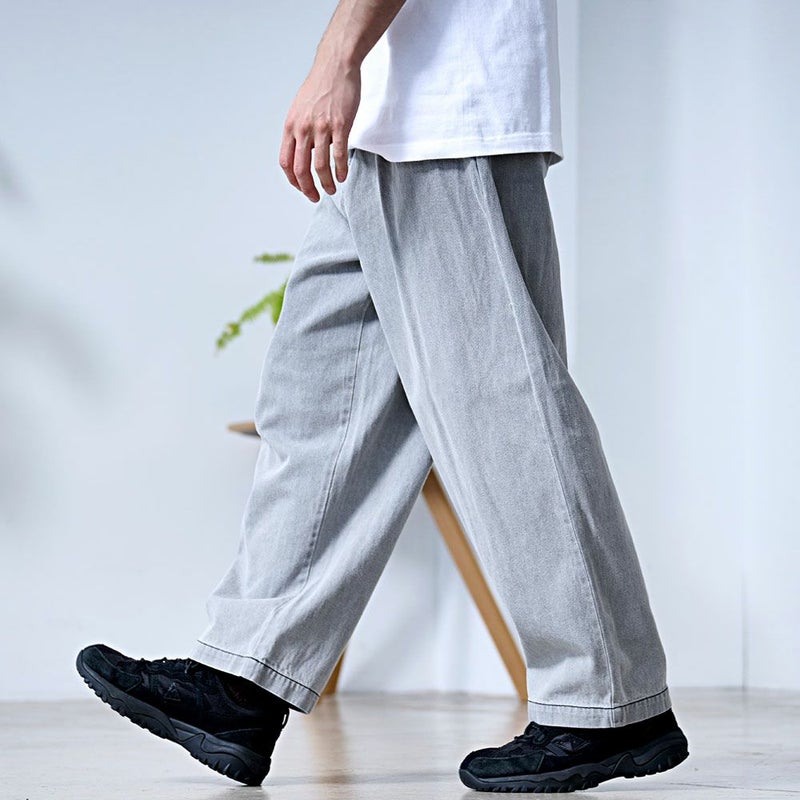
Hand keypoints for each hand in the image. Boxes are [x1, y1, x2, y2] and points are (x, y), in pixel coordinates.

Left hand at [279, 51, 360, 202]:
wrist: (335, 66)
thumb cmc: (320, 86)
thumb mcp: (300, 109)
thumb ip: (299, 131)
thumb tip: (303, 152)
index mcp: (291, 126)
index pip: (286, 162)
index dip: (293, 181)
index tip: (301, 188)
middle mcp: (303, 129)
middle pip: (301, 169)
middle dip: (308, 188)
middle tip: (315, 196)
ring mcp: (321, 128)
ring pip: (320, 166)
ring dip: (326, 183)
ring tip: (332, 189)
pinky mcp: (340, 126)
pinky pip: (339, 155)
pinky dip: (341, 170)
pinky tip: (343, 175)